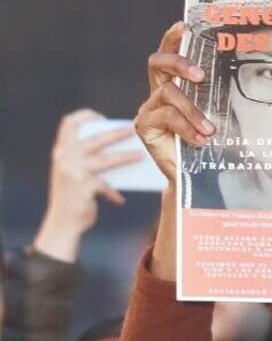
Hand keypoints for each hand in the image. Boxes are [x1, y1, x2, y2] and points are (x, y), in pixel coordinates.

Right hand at [33, 108, 143, 261]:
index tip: (102, 117)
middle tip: (133, 129)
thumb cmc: (73, 197)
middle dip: (116, 133)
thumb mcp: (74, 173)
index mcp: (61, 150)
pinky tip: (120, 200)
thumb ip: (87, 160)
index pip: (69, 123)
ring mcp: (72, 171)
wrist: (61, 224)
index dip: (86, 116)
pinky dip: (113, 193)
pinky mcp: (83, 187)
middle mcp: (64, 157)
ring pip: (105, 159)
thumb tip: (122, 149)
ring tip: (141, 155)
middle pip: (95, 138)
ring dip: (125, 157)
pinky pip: (106, 186)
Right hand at [134, 21, 213, 183]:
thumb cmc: (208, 144)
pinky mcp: (143, 126)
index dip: (171, 39)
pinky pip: (166, 117)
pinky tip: (200, 140)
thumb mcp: (215, 117)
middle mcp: (157, 94)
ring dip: (192, 111)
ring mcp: (148, 109)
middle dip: (180, 63)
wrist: (194, 177)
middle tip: (201, 76)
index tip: (182, 24)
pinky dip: (186, 127)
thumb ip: (216, 99)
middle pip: (158, 64)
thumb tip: (245, 81)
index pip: (168, 56)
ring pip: (168, 94)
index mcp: (173, 86)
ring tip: (209, 130)